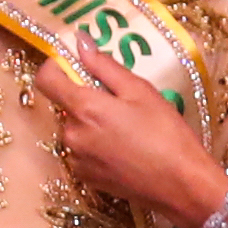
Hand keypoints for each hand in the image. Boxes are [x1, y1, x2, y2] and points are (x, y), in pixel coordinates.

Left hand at [39, 42, 227, 227]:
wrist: (181, 185)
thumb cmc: (166, 134)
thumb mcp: (140, 91)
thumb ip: (104, 65)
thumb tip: (80, 42)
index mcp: (83, 109)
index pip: (46, 80)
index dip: (57, 67)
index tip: (76, 66)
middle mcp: (72, 135)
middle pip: (65, 105)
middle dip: (87, 98)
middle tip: (121, 102)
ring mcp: (77, 160)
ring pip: (76, 129)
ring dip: (93, 123)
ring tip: (128, 128)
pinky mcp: (87, 179)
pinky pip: (83, 152)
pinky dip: (97, 145)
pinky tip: (124, 149)